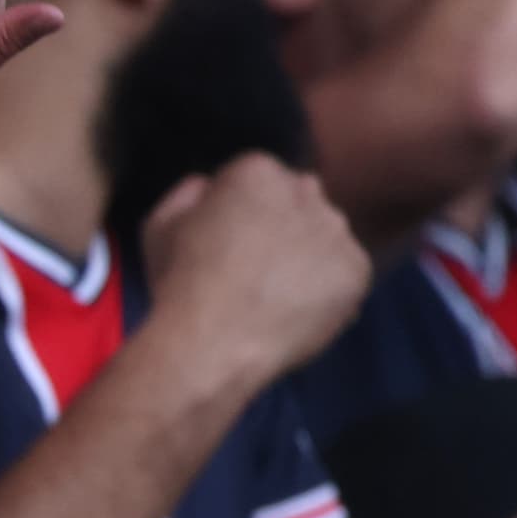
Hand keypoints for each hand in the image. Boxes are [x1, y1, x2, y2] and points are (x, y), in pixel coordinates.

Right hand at [136, 153, 369, 383]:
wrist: (211, 345)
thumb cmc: (179, 286)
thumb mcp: (160, 226)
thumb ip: (189, 192)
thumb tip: (209, 185)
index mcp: (257, 171)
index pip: (259, 177)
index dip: (239, 210)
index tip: (225, 240)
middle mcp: (306, 191)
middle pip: (299, 199)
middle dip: (281, 223)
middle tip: (254, 266)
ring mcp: (336, 231)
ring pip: (325, 235)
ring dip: (306, 254)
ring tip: (273, 295)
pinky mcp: (357, 270)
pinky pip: (345, 273)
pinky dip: (326, 289)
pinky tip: (292, 309)